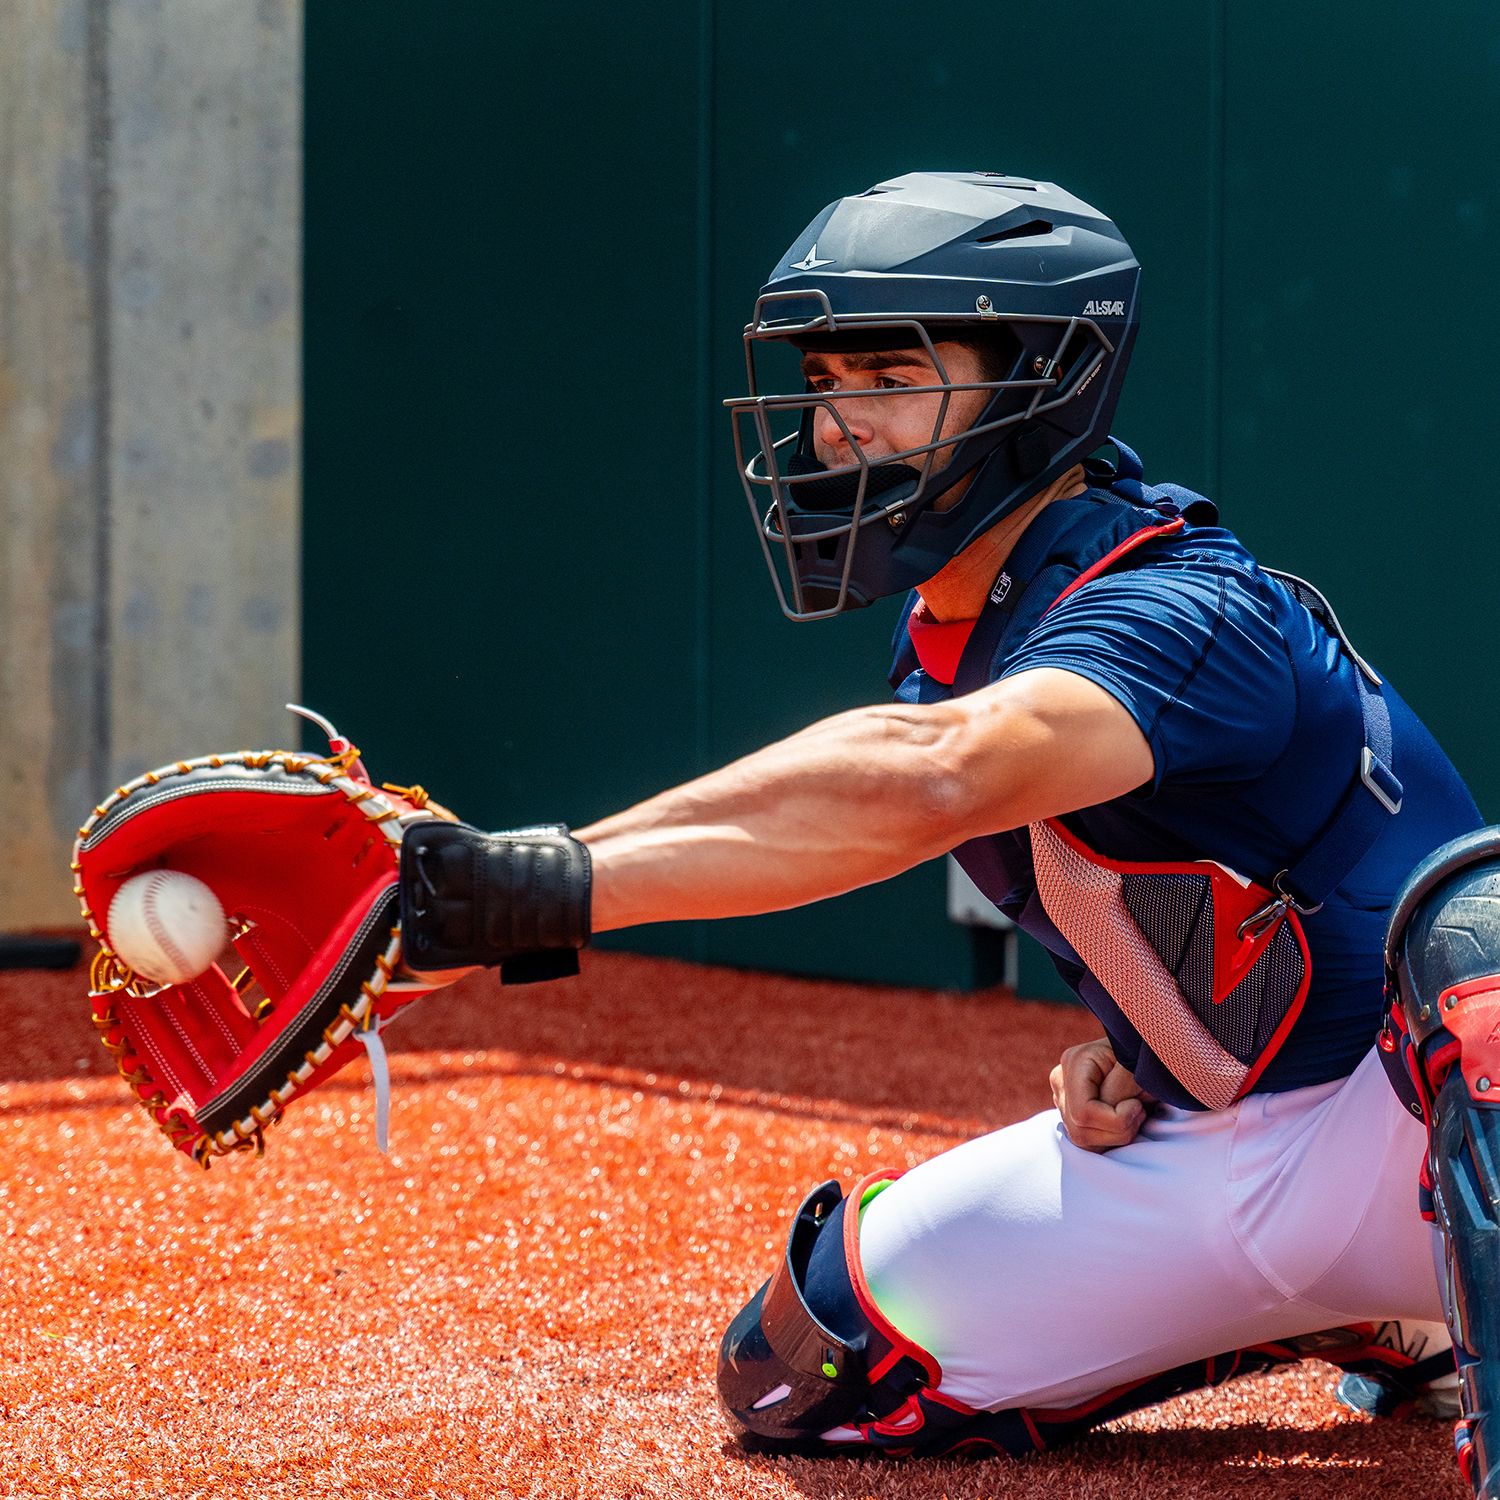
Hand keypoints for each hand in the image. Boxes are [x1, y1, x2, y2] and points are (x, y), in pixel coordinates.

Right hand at [1049, 1037, 1153, 1151]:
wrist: (1143, 1055)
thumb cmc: (1142, 1058)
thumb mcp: (1135, 1068)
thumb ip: (1118, 1089)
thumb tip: (1106, 1112)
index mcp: (1074, 1062)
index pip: (1083, 1112)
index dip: (1116, 1120)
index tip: (1139, 1106)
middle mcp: (1061, 1081)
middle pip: (1080, 1131)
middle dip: (1118, 1130)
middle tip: (1140, 1111)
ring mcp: (1063, 1099)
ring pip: (1083, 1141)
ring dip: (1116, 1136)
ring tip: (1134, 1114)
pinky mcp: (1071, 1114)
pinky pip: (1087, 1143)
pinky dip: (1111, 1139)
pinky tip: (1124, 1121)